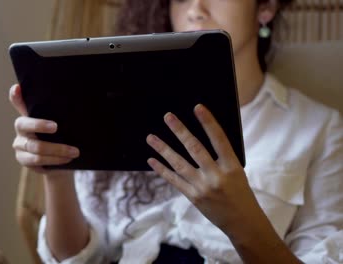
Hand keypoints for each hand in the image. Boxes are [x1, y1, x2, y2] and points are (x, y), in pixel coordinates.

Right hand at [9, 84, 79, 172]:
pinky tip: (67, 159)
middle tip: (56, 127)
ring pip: (35, 147)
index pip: (18, 102)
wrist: (61, 161)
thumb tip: (69, 100)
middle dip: (40, 125)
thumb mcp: (62, 124)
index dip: (15, 96)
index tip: (17, 88)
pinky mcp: (24, 160)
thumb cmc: (61, 137)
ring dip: (57, 150)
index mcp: (28, 115)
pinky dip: (54, 160)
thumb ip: (61, 113)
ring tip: (74, 151)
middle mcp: (21, 129)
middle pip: (24, 125)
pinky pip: (38, 161)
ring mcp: (20, 146)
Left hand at [146, 104, 265, 234]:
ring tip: (150, 137)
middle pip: (195, 149)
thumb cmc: (240, 192)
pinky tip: (152, 159)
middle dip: (180, 131)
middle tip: (167, 117)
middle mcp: (216, 176)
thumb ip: (222, 157)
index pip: (219, 140)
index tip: (198, 108)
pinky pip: (174, 180)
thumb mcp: (237, 172)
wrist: (241, 222)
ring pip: (179, 164)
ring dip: (163, 149)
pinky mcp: (193, 197)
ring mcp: (202, 187)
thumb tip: (203, 136)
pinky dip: (162, 169)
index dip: (208, 123)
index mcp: (232, 166)